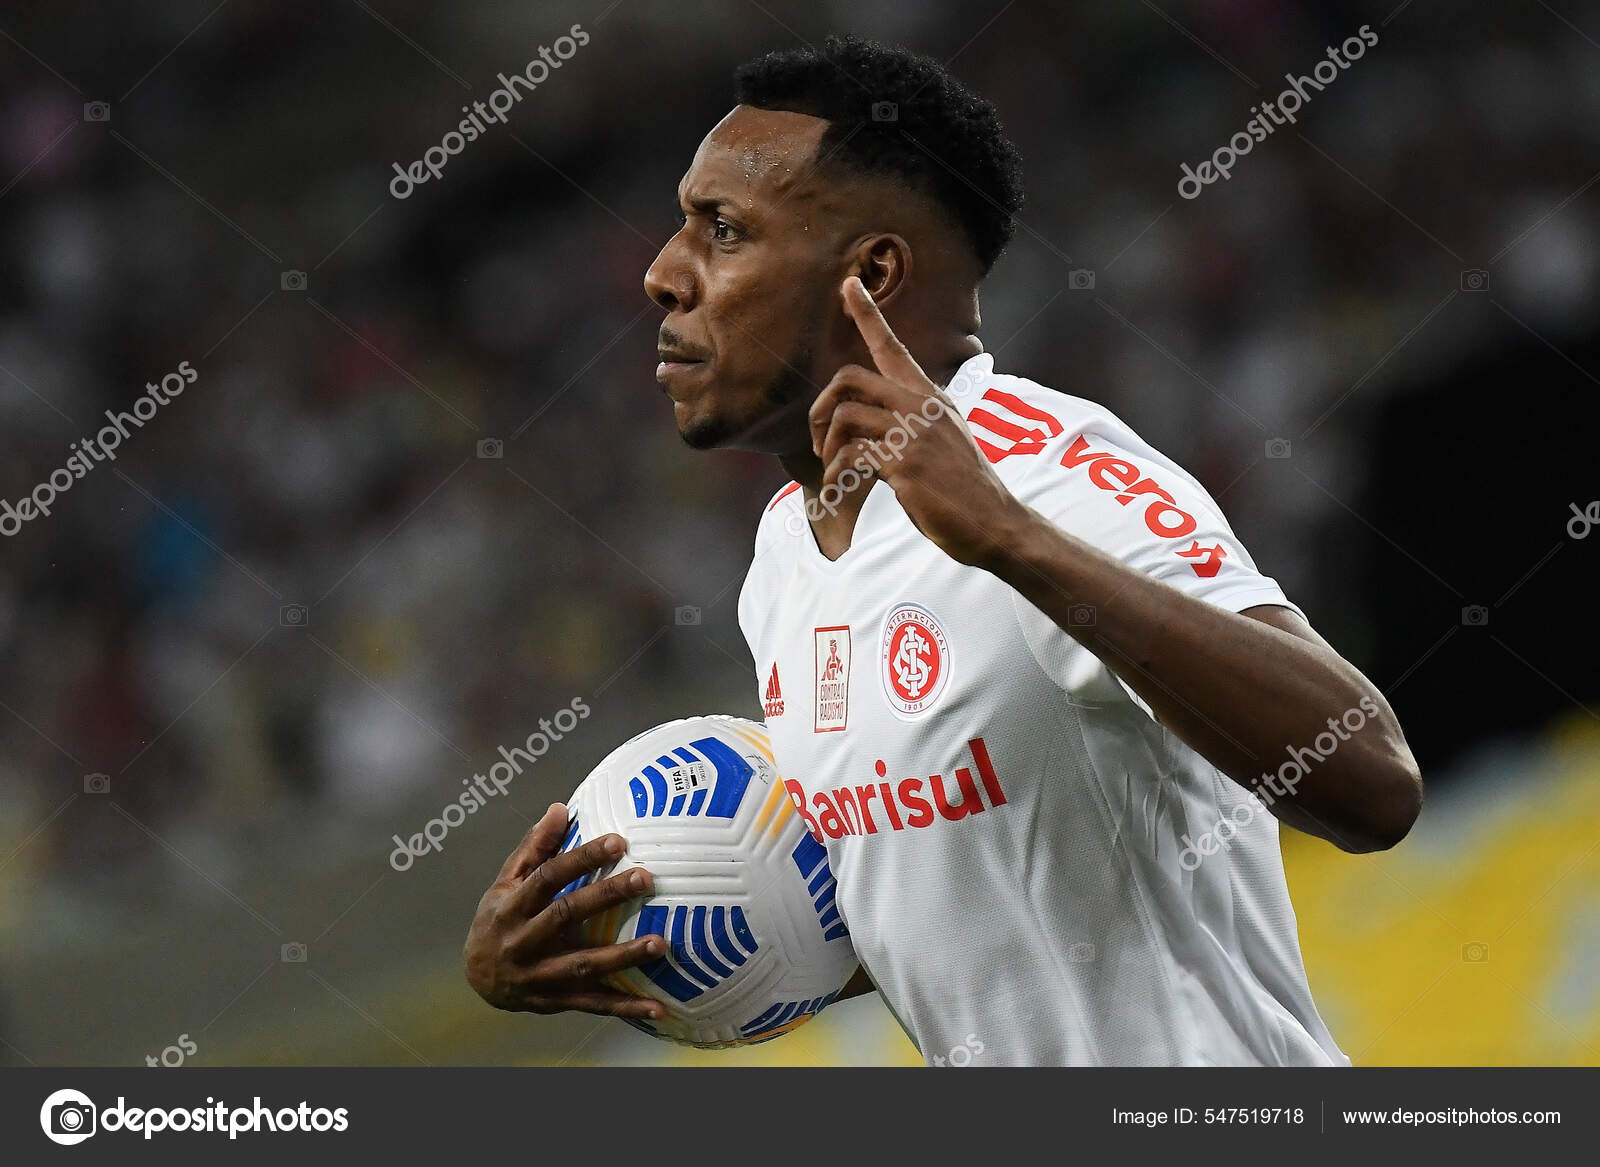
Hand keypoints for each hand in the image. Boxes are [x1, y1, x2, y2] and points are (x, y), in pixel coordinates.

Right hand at [463, 802, 667, 1018]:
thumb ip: (533, 847)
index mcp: (512, 905)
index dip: (581, 858)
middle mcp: (524, 940)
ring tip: (660, 944)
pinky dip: (625, 1007)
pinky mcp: (555, 1001)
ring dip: (623, 957)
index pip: (548, 876)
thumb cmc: (498, 920)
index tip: (618, 841)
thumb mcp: (505, 882)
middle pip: (567, 915)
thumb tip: (560, 808)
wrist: (476, 980)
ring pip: (583, 966)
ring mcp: (540, 975)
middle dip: (607, 896)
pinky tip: (658, 1008)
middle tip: (646, 878)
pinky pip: (593, 1005)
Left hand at [809, 277, 1027, 568]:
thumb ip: (913, 424)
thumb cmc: (963, 489)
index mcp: (930, 397)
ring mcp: (915, 432)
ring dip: (826, 445)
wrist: (994, 522)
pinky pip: (851, 454)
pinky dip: (836, 473)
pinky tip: (838, 490)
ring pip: (846, 415)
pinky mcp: (906, 463)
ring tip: (831, 469)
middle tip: (818, 440)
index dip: (868, 314)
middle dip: (821, 407)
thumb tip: (871, 425)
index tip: (848, 284)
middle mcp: (923, 406)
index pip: (894, 347)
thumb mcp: (944, 442)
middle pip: (851, 377)